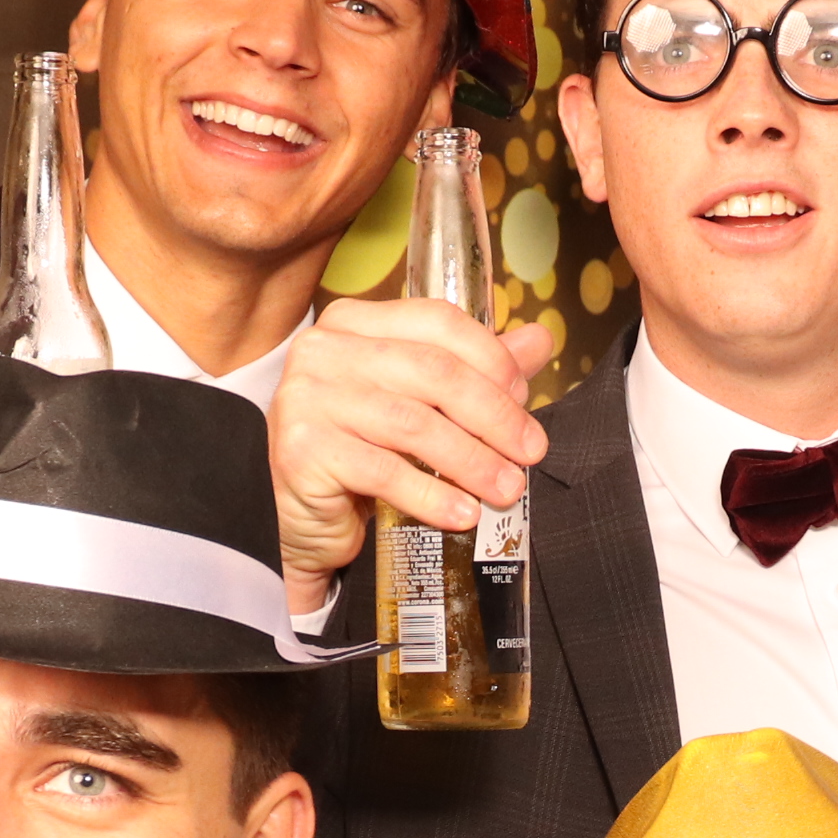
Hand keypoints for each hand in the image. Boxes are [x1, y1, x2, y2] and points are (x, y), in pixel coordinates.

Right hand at [267, 297, 562, 611]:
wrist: (298, 516)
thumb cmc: (360, 453)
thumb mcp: (419, 404)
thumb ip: (475, 370)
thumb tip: (539, 340)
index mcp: (355, 323)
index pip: (438, 321)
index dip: (491, 358)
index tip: (524, 398)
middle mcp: (325, 350)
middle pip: (433, 371)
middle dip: (493, 415)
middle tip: (529, 452)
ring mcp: (307, 396)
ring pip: (413, 422)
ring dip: (471, 460)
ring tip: (507, 489)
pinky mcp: (302, 450)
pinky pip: (383, 471)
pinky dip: (432, 495)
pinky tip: (463, 513)